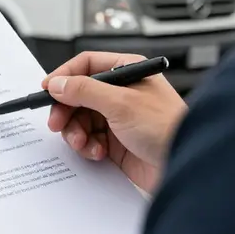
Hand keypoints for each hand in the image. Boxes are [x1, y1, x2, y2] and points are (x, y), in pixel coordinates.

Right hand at [42, 52, 187, 193]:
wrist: (187, 168)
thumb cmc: (168, 128)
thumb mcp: (121, 103)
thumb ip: (85, 90)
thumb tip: (58, 83)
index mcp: (127, 71)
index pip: (86, 64)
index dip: (65, 76)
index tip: (47, 89)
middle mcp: (122, 92)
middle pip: (79, 94)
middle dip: (66, 109)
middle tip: (56, 123)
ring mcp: (119, 117)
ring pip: (81, 118)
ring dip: (76, 131)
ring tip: (83, 143)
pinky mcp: (117, 142)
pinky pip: (90, 139)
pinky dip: (88, 146)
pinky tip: (97, 153)